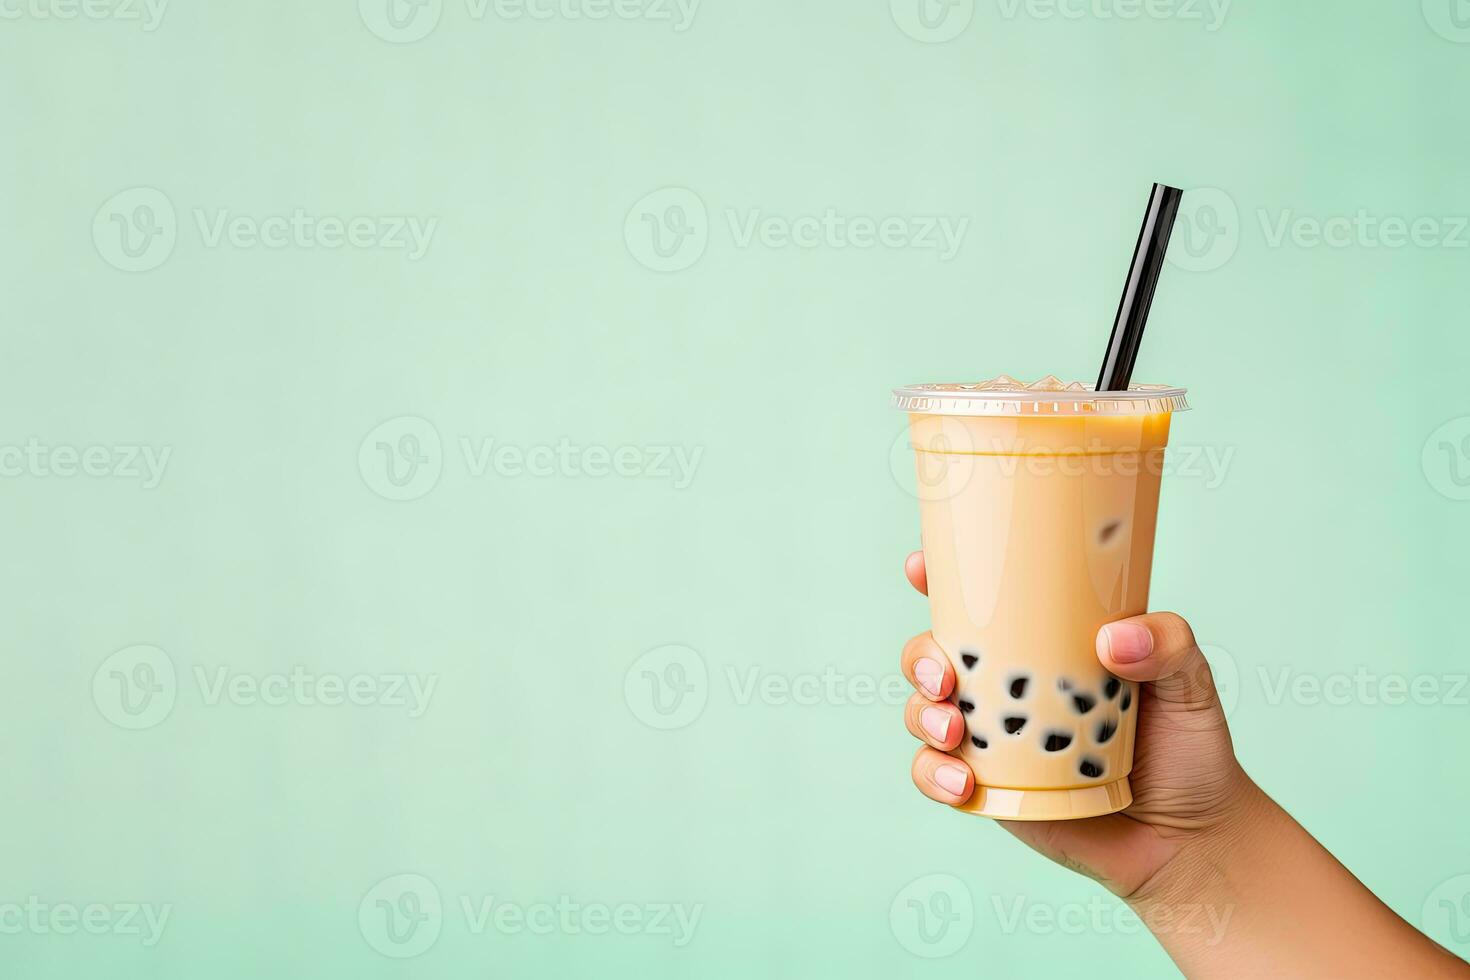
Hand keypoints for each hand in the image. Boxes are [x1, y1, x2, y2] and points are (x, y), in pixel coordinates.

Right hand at [900, 551, 1256, 898]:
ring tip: (955, 733)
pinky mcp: (988, 790)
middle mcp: (1006, 688)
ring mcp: (992, 740)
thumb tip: (1111, 641)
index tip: (920, 568)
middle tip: (945, 674)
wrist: (1190, 839)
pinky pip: (935, 776)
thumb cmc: (1188, 750)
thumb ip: (1168, 645)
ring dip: (922, 715)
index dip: (938, 581)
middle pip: (932, 655)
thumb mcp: (1191, 682)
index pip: (980, 605)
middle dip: (920, 657)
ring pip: (923, 713)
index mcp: (1043, 647)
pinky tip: (963, 783)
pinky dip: (934, 775)